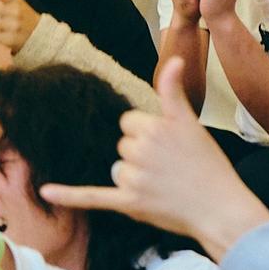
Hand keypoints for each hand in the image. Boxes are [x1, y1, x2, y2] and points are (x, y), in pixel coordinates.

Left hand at [41, 58, 268, 259]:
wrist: (222, 209)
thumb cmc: (209, 167)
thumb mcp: (192, 123)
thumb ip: (173, 92)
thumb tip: (174, 60)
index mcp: (155, 126)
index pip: (128, 122)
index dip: (146, 134)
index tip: (168, 147)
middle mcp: (142, 149)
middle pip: (123, 145)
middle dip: (141, 157)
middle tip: (170, 169)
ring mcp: (134, 177)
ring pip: (117, 169)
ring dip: (134, 179)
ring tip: (164, 186)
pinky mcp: (129, 202)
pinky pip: (92, 195)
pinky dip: (69, 195)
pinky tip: (46, 191)